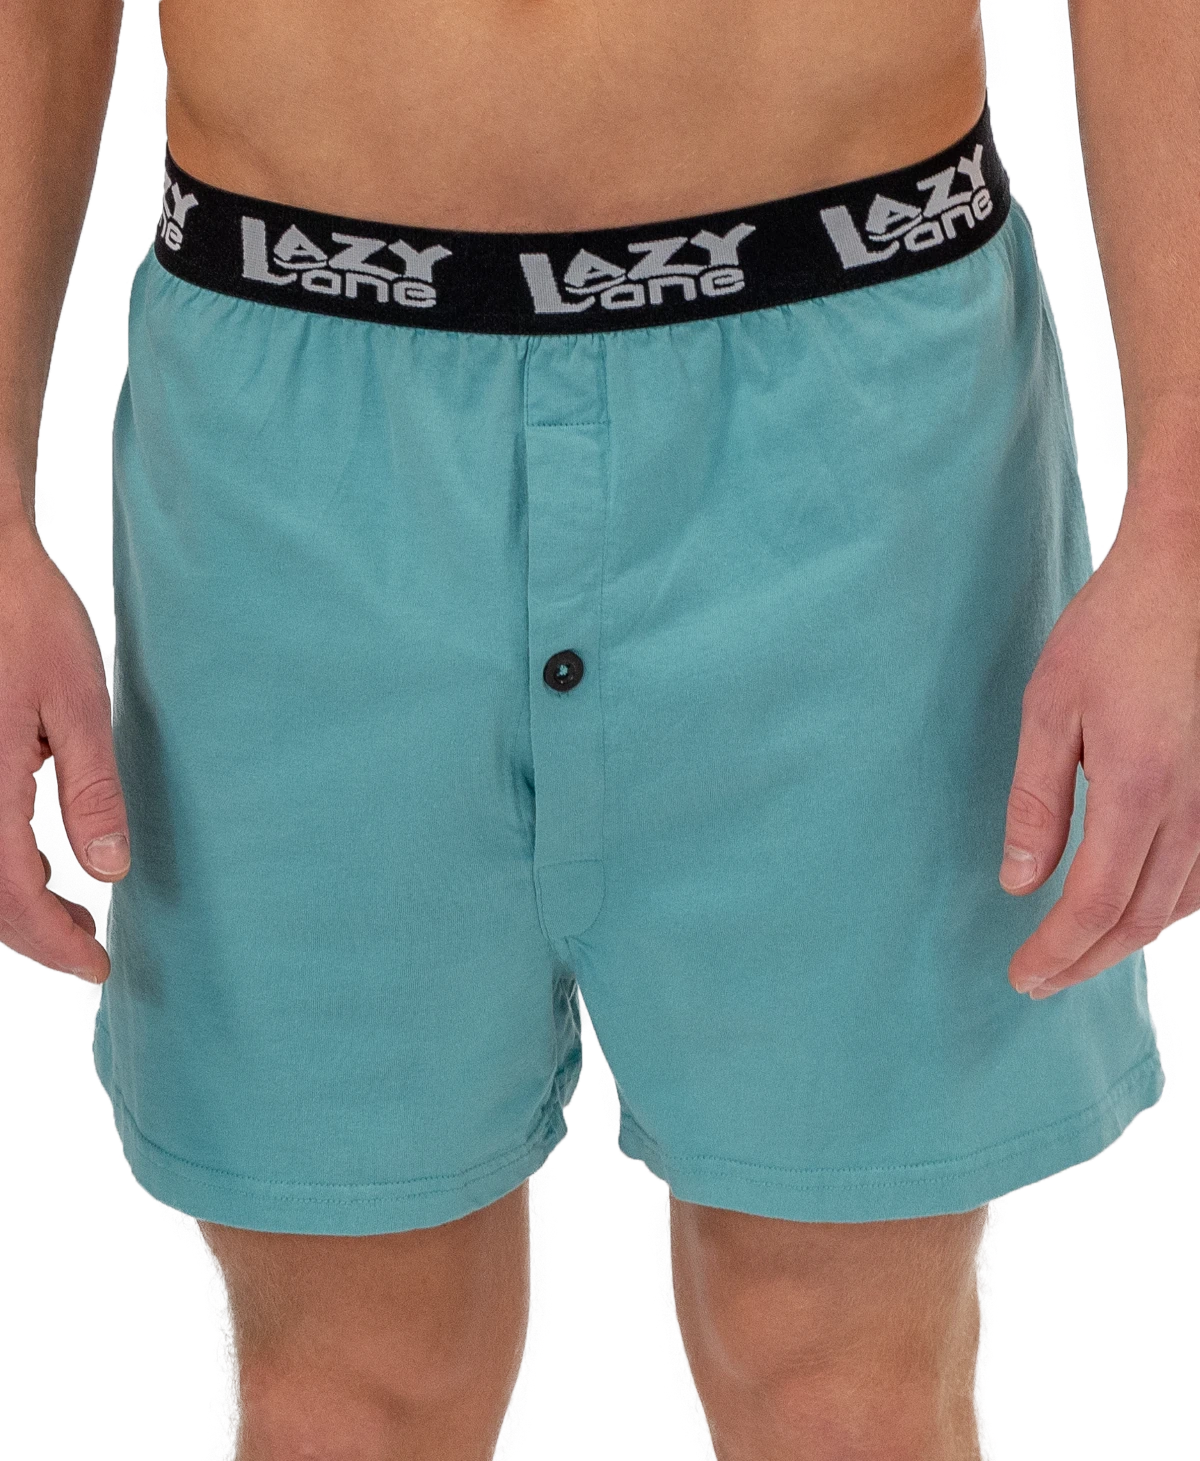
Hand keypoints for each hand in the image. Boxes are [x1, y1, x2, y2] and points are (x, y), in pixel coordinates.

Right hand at [0, 526, 130, 982]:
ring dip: (9, 902)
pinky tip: (31, 861)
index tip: (94, 964)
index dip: (52, 943)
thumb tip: (108, 869)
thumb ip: (91, 789)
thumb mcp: (78, 703)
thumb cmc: (26, 618)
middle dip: (31, 931)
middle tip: (85, 944)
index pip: (11, 896)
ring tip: (66, 910)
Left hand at [999, 509, 1199, 997]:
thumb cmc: (1117, 628)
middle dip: (1086, 960)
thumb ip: (1037, 801)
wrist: (1196, 571)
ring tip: (1080, 951)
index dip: (1058, 952)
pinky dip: (1171, 904)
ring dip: (1129, 938)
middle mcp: (1196, 806)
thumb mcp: (1051, 706)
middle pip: (1141, 918)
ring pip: (1182, 902)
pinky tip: (1142, 906)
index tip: (1023, 977)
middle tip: (1041, 980)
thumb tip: (1020, 881)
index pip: (1095, 905)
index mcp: (1138, 789)